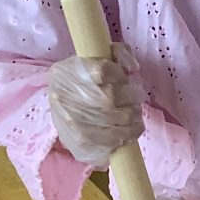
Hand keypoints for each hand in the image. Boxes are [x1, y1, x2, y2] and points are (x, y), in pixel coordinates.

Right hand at [48, 44, 143, 166]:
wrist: (62, 114)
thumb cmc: (83, 83)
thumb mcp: (96, 60)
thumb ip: (118, 54)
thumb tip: (133, 67)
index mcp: (67, 73)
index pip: (103, 70)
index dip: (119, 74)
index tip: (124, 78)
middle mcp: (67, 99)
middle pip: (111, 96)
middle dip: (132, 97)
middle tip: (137, 97)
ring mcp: (74, 125)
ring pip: (118, 119)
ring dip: (134, 116)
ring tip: (134, 113)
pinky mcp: (82, 145)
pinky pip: (115, 140)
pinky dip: (129, 134)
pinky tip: (130, 129)